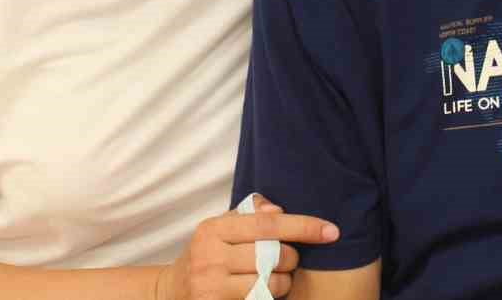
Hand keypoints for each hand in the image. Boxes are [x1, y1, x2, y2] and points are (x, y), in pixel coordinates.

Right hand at [158, 195, 340, 299]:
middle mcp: (209, 255)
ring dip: (282, 283)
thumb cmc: (206, 255)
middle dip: (290, 259)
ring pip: (270, 283)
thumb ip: (250, 215)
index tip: (332, 231)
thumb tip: (279, 210)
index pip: (268, 224)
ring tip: (273, 279)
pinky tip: (261, 292)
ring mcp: (209, 285)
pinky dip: (267, 298)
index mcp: (213, 228)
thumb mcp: (220, 229)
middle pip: (273, 256)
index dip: (304, 227)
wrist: (170, 293)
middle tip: (286, 261)